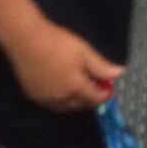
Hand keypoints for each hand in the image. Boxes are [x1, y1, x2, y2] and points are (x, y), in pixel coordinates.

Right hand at [7, 19, 123, 110]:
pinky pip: (51, 104)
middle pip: (81, 105)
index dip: (104, 94)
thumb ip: (101, 66)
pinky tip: (61, 89)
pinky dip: (60, 100)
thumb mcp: (84, 52)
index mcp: (75, 88)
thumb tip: (120, 73)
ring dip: (75, 101)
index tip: (109, 86)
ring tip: (80, 88)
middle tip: (95, 86)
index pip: (95, 98)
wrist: (26, 40)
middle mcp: (61, 99)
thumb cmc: (58, 43)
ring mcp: (45, 99)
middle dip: (91, 98)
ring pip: (65, 107)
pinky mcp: (32, 95)